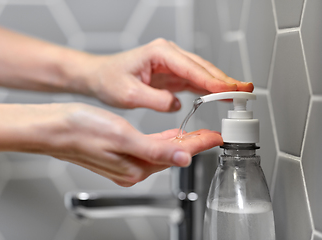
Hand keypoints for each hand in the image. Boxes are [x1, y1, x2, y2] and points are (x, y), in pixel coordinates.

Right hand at [34, 103, 222, 186]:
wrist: (54, 128)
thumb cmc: (80, 129)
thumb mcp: (122, 136)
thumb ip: (154, 150)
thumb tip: (183, 158)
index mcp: (134, 167)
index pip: (176, 155)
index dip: (199, 144)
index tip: (215, 137)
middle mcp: (132, 169)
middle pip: (171, 155)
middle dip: (192, 144)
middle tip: (210, 133)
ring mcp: (125, 163)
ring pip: (160, 152)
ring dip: (178, 143)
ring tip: (195, 134)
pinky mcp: (118, 155)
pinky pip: (147, 150)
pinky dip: (161, 142)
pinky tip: (167, 136)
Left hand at [86, 38, 253, 111]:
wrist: (99, 77)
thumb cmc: (109, 79)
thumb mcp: (127, 93)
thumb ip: (154, 99)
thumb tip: (176, 104)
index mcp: (159, 53)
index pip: (191, 68)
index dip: (212, 81)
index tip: (229, 91)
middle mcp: (168, 55)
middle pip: (203, 68)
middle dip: (225, 80)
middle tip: (246, 91)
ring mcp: (172, 64)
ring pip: (202, 73)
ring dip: (221, 84)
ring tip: (241, 93)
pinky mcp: (172, 74)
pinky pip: (195, 81)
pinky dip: (210, 89)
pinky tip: (222, 95)